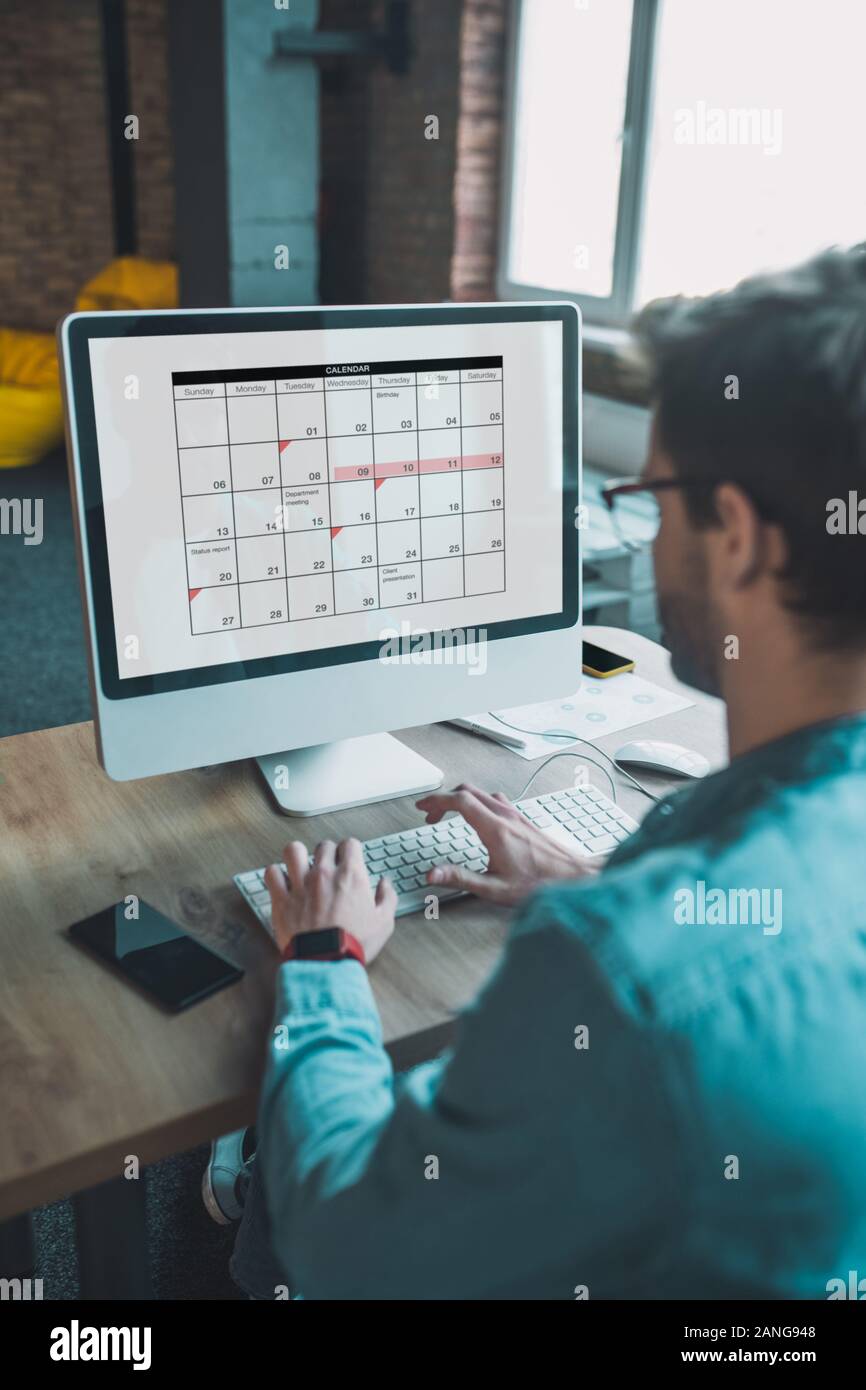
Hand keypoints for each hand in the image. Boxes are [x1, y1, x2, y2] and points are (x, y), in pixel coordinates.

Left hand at [264, 838, 395, 963]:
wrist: (326, 962)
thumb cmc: (354, 944)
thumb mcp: (384, 922)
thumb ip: (387, 898)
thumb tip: (385, 884)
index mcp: (350, 876)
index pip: (350, 844)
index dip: (351, 851)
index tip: (349, 860)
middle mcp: (324, 874)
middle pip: (324, 846)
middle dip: (328, 853)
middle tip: (329, 866)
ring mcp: (301, 884)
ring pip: (294, 850)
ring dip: (298, 856)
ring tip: (302, 865)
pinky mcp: (282, 899)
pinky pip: (272, 873)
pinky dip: (276, 875)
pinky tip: (282, 882)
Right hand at [415, 783, 604, 905]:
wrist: (573, 877)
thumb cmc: (539, 883)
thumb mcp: (494, 888)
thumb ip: (460, 879)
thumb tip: (433, 874)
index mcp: (495, 829)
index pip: (460, 801)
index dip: (436, 801)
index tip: (423, 808)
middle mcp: (506, 816)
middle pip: (468, 791)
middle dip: (444, 799)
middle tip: (430, 814)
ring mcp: (516, 815)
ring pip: (482, 793)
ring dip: (461, 799)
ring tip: (449, 814)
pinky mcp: (523, 819)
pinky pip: (495, 799)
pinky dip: (478, 802)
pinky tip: (478, 818)